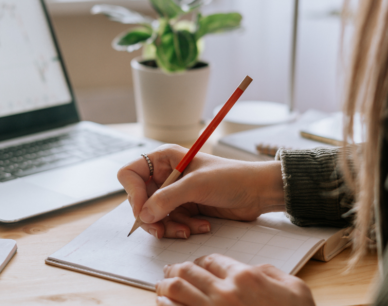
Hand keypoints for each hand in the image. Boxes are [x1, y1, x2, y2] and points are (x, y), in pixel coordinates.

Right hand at [117, 144, 284, 237]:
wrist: (259, 192)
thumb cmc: (231, 178)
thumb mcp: (196, 186)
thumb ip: (167, 199)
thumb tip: (143, 215)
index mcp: (163, 159)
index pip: (130, 175)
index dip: (133, 194)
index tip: (144, 211)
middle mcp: (164, 175)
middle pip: (139, 200)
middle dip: (152, 217)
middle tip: (162, 230)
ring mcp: (173, 193)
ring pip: (154, 216)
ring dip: (170, 226)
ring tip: (189, 230)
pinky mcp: (183, 208)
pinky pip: (170, 223)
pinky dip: (182, 228)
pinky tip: (201, 226)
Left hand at [156, 254, 313, 305]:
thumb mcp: (295, 289)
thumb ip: (270, 273)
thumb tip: (253, 269)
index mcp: (245, 278)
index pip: (211, 260)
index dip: (200, 262)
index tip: (196, 266)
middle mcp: (225, 293)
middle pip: (188, 271)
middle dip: (175, 269)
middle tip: (169, 271)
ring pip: (175, 289)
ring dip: (165, 285)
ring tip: (161, 286)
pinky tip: (162, 304)